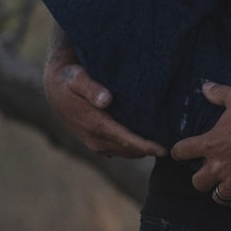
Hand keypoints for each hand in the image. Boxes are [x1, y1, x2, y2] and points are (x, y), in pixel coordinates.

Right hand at [44, 46, 164, 158]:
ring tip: (166, 140)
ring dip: (144, 149)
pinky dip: (135, 147)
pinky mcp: (98, 144)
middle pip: (131, 150)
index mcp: (96, 126)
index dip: (146, 146)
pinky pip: (122, 149)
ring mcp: (97, 145)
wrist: (55, 89)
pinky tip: (149, 137)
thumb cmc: (70, 80)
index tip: (165, 149)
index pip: (126, 141)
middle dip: (151, 149)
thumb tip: (106, 100)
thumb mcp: (78, 79)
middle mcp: (96, 140)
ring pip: (128, 152)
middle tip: (175, 142)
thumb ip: (92, 88)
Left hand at [173, 79, 230, 211]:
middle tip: (208, 172)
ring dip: (220, 190)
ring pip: (217, 196)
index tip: (182, 152)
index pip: (181, 152)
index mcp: (210, 143)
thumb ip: (217, 93)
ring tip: (225, 185)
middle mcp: (218, 166)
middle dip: (201, 178)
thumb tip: (204, 86)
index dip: (179, 152)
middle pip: (197, 182)